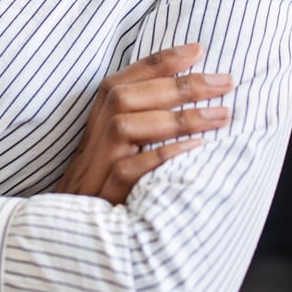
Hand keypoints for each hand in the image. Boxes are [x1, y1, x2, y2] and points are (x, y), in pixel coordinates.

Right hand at [53, 42, 231, 203]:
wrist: (66, 242)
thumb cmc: (103, 197)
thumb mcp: (115, 159)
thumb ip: (140, 130)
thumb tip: (188, 103)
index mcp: (94, 128)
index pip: (120, 82)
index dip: (157, 62)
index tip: (197, 49)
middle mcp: (90, 143)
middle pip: (123, 98)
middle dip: (178, 84)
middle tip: (225, 81)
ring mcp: (93, 169)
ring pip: (124, 127)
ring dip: (176, 117)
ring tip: (222, 115)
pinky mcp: (100, 199)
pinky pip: (127, 170)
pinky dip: (160, 156)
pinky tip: (195, 149)